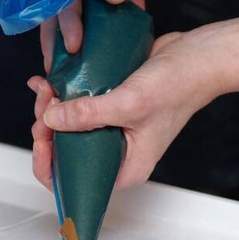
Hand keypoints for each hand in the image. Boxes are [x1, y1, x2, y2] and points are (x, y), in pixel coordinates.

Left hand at [30, 30, 223, 189]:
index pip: (77, 182)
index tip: (42, 138)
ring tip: (48, 86)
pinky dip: (61, 95)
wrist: (196, 57)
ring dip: (51, 109)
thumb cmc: (178, 86)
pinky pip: (78, 107)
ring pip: (68, 128)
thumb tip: (51, 119)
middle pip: (67, 152)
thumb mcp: (130, 103)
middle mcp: (117, 153)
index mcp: (126, 167)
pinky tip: (51, 80)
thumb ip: (88, 114)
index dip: (50, 166)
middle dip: (47, 129)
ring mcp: (113, 129)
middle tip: (46, 102)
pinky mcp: (109, 106)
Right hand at [40, 0, 217, 72]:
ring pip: (97, 11)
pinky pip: (125, 9)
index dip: (65, 20)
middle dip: (68, 37)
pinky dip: (123, 27)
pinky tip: (121, 47)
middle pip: (74, 5)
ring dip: (94, 37)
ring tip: (88, 66)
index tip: (72, 46)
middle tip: (65, 68)